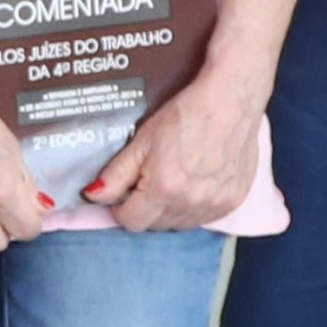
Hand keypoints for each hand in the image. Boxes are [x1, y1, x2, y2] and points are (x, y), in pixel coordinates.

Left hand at [91, 70, 263, 231]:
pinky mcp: (233, 201)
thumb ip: (116, 174)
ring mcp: (215, 204)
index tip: (122, 194)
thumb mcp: (142, 140)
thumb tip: (93, 196)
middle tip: (146, 183)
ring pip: (180, 225)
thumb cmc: (185, 115)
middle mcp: (191, 202)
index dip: (121, 209)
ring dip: (169, 211)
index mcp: (164, 188)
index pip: (132, 221)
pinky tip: (192, 185)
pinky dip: (193, 208)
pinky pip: (204, 218)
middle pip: (156, 226)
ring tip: (170, 182)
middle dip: (144, 210)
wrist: (230, 101)